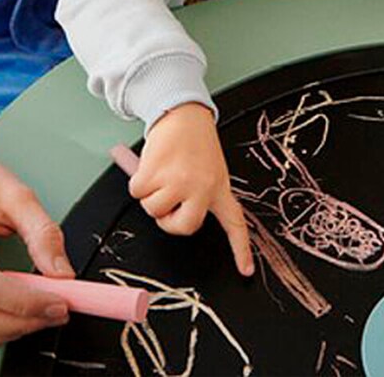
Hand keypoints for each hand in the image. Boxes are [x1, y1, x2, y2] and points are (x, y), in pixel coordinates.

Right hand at [129, 103, 253, 276]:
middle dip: (167, 219)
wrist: (182, 112)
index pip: (235, 223)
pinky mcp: (156, 172)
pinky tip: (151, 163)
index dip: (241, 250)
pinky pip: (137, 191)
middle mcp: (202, 188)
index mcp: (219, 188)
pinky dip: (137, 180)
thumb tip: (166, 216)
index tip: (246, 271)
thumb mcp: (208, 167)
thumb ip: (197, 192)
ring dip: (150, 192)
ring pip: (153, 208)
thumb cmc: (194, 141)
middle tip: (166, 200)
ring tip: (162, 169)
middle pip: (181, 227)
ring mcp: (179, 181)